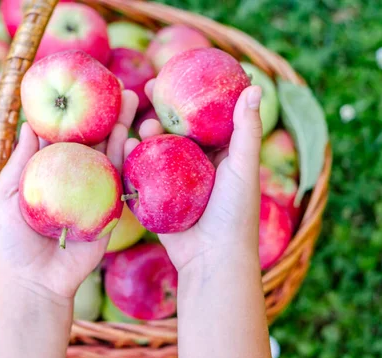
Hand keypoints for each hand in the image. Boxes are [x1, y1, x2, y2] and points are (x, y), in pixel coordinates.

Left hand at [0, 90, 138, 297]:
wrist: (36, 279)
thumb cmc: (13, 240)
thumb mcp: (4, 196)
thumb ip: (19, 163)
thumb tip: (27, 124)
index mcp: (50, 171)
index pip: (63, 135)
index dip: (71, 111)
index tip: (81, 85)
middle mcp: (75, 177)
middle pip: (92, 139)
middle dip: (104, 113)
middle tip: (116, 86)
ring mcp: (95, 192)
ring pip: (110, 154)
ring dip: (121, 127)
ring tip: (131, 100)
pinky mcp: (110, 209)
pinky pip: (120, 181)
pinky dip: (126, 158)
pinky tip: (132, 136)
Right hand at [125, 81, 262, 270]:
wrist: (212, 259)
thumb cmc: (235, 212)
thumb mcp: (243, 167)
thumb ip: (246, 130)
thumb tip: (254, 86)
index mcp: (222, 158)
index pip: (206, 119)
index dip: (194, 96)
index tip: (179, 75)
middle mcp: (199, 168)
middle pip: (178, 131)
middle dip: (164, 109)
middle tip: (150, 88)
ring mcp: (176, 185)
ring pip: (158, 151)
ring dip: (149, 134)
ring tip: (144, 124)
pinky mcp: (158, 200)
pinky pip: (143, 175)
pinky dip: (134, 160)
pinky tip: (127, 147)